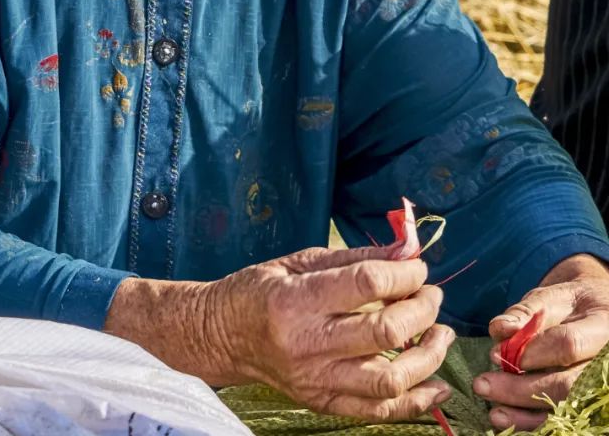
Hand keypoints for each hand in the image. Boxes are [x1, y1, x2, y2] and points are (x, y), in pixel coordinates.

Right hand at [202, 246, 454, 420]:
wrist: (223, 335)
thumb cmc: (259, 290)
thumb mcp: (298, 261)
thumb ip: (352, 258)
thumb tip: (404, 252)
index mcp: (296, 299)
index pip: (365, 284)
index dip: (404, 274)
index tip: (418, 268)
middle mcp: (306, 343)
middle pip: (384, 332)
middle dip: (421, 310)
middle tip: (432, 296)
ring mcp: (316, 379)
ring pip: (390, 379)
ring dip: (428, 357)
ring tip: (441, 335)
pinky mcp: (323, 403)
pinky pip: (381, 410)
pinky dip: (418, 400)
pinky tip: (437, 381)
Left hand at [474, 254, 608, 431]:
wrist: (598, 314)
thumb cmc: (570, 305)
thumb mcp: (550, 297)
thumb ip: (524, 312)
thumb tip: (499, 330)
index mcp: (602, 328)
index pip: (569, 344)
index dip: (532, 353)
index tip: (496, 355)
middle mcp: (608, 363)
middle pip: (568, 385)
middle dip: (522, 389)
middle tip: (482, 384)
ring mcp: (603, 388)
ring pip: (567, 408)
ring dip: (527, 414)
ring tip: (493, 413)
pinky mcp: (591, 404)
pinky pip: (565, 419)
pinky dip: (534, 423)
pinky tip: (509, 421)